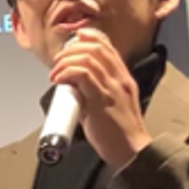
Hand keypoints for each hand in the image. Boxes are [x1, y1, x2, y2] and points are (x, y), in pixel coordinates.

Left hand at [50, 28, 151, 166]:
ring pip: (88, 58)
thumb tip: (73, 89)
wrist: (132, 150)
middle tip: (58, 61)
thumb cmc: (120, 132)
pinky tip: (59, 80)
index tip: (73, 42)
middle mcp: (119, 79)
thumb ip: (96, 92)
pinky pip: (83, 75)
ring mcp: (112, 88)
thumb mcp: (113, 104)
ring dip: (66, 61)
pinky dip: (67, 73)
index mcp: (123, 78)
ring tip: (56, 72)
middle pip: (96, 47)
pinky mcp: (101, 100)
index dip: (88, 38)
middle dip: (72, 49)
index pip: (107, 47)